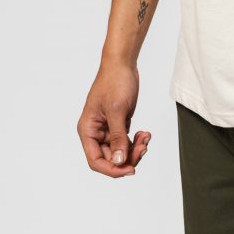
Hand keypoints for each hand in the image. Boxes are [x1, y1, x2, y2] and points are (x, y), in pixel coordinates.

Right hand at [77, 60, 151, 178]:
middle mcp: (95, 132)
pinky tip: (145, 134)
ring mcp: (107, 129)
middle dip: (128, 156)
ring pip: (120, 151)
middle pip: (110, 158)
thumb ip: (118, 137)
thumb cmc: (115, 82)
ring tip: (146, 138)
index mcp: (88, 130)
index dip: (112, 169)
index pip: (96, 160)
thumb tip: (119, 161)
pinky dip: (136, 141)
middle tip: (144, 148)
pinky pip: (126, 141)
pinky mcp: (118, 124)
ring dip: (134, 149)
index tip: (130, 169)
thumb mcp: (117, 110)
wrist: (122, 63)